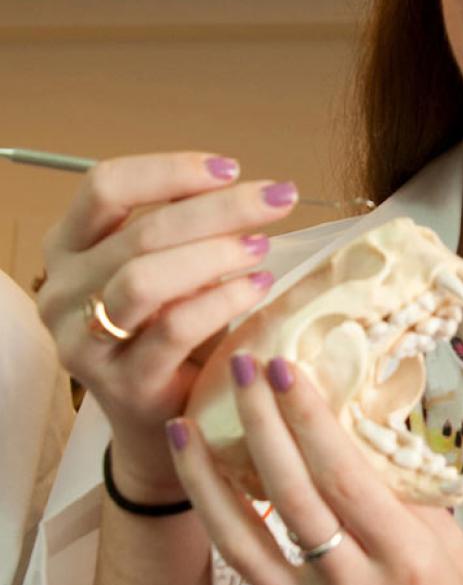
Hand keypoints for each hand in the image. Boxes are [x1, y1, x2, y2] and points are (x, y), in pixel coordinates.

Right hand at [36, 152, 297, 499]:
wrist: (160, 416)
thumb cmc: (170, 326)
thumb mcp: (168, 267)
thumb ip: (186, 228)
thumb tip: (247, 188)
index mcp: (68, 246)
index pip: (106, 185)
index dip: (171, 170)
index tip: (231, 168)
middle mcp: (62, 290)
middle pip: (140, 230)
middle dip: (220, 208)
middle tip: (278, 198)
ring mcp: (83, 342)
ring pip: (146, 279)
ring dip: (216, 254)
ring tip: (263, 246)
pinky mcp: (121, 383)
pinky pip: (174, 329)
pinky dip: (224, 300)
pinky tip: (259, 286)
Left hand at [167, 355, 462, 584]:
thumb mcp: (444, 539)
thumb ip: (397, 483)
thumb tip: (353, 416)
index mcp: (404, 558)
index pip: (344, 475)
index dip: (310, 417)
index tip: (287, 368)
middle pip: (290, 495)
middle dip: (259, 423)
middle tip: (241, 369)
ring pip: (242, 539)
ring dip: (205, 478)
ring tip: (182, 427)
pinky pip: (249, 568)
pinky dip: (225, 519)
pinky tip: (208, 481)